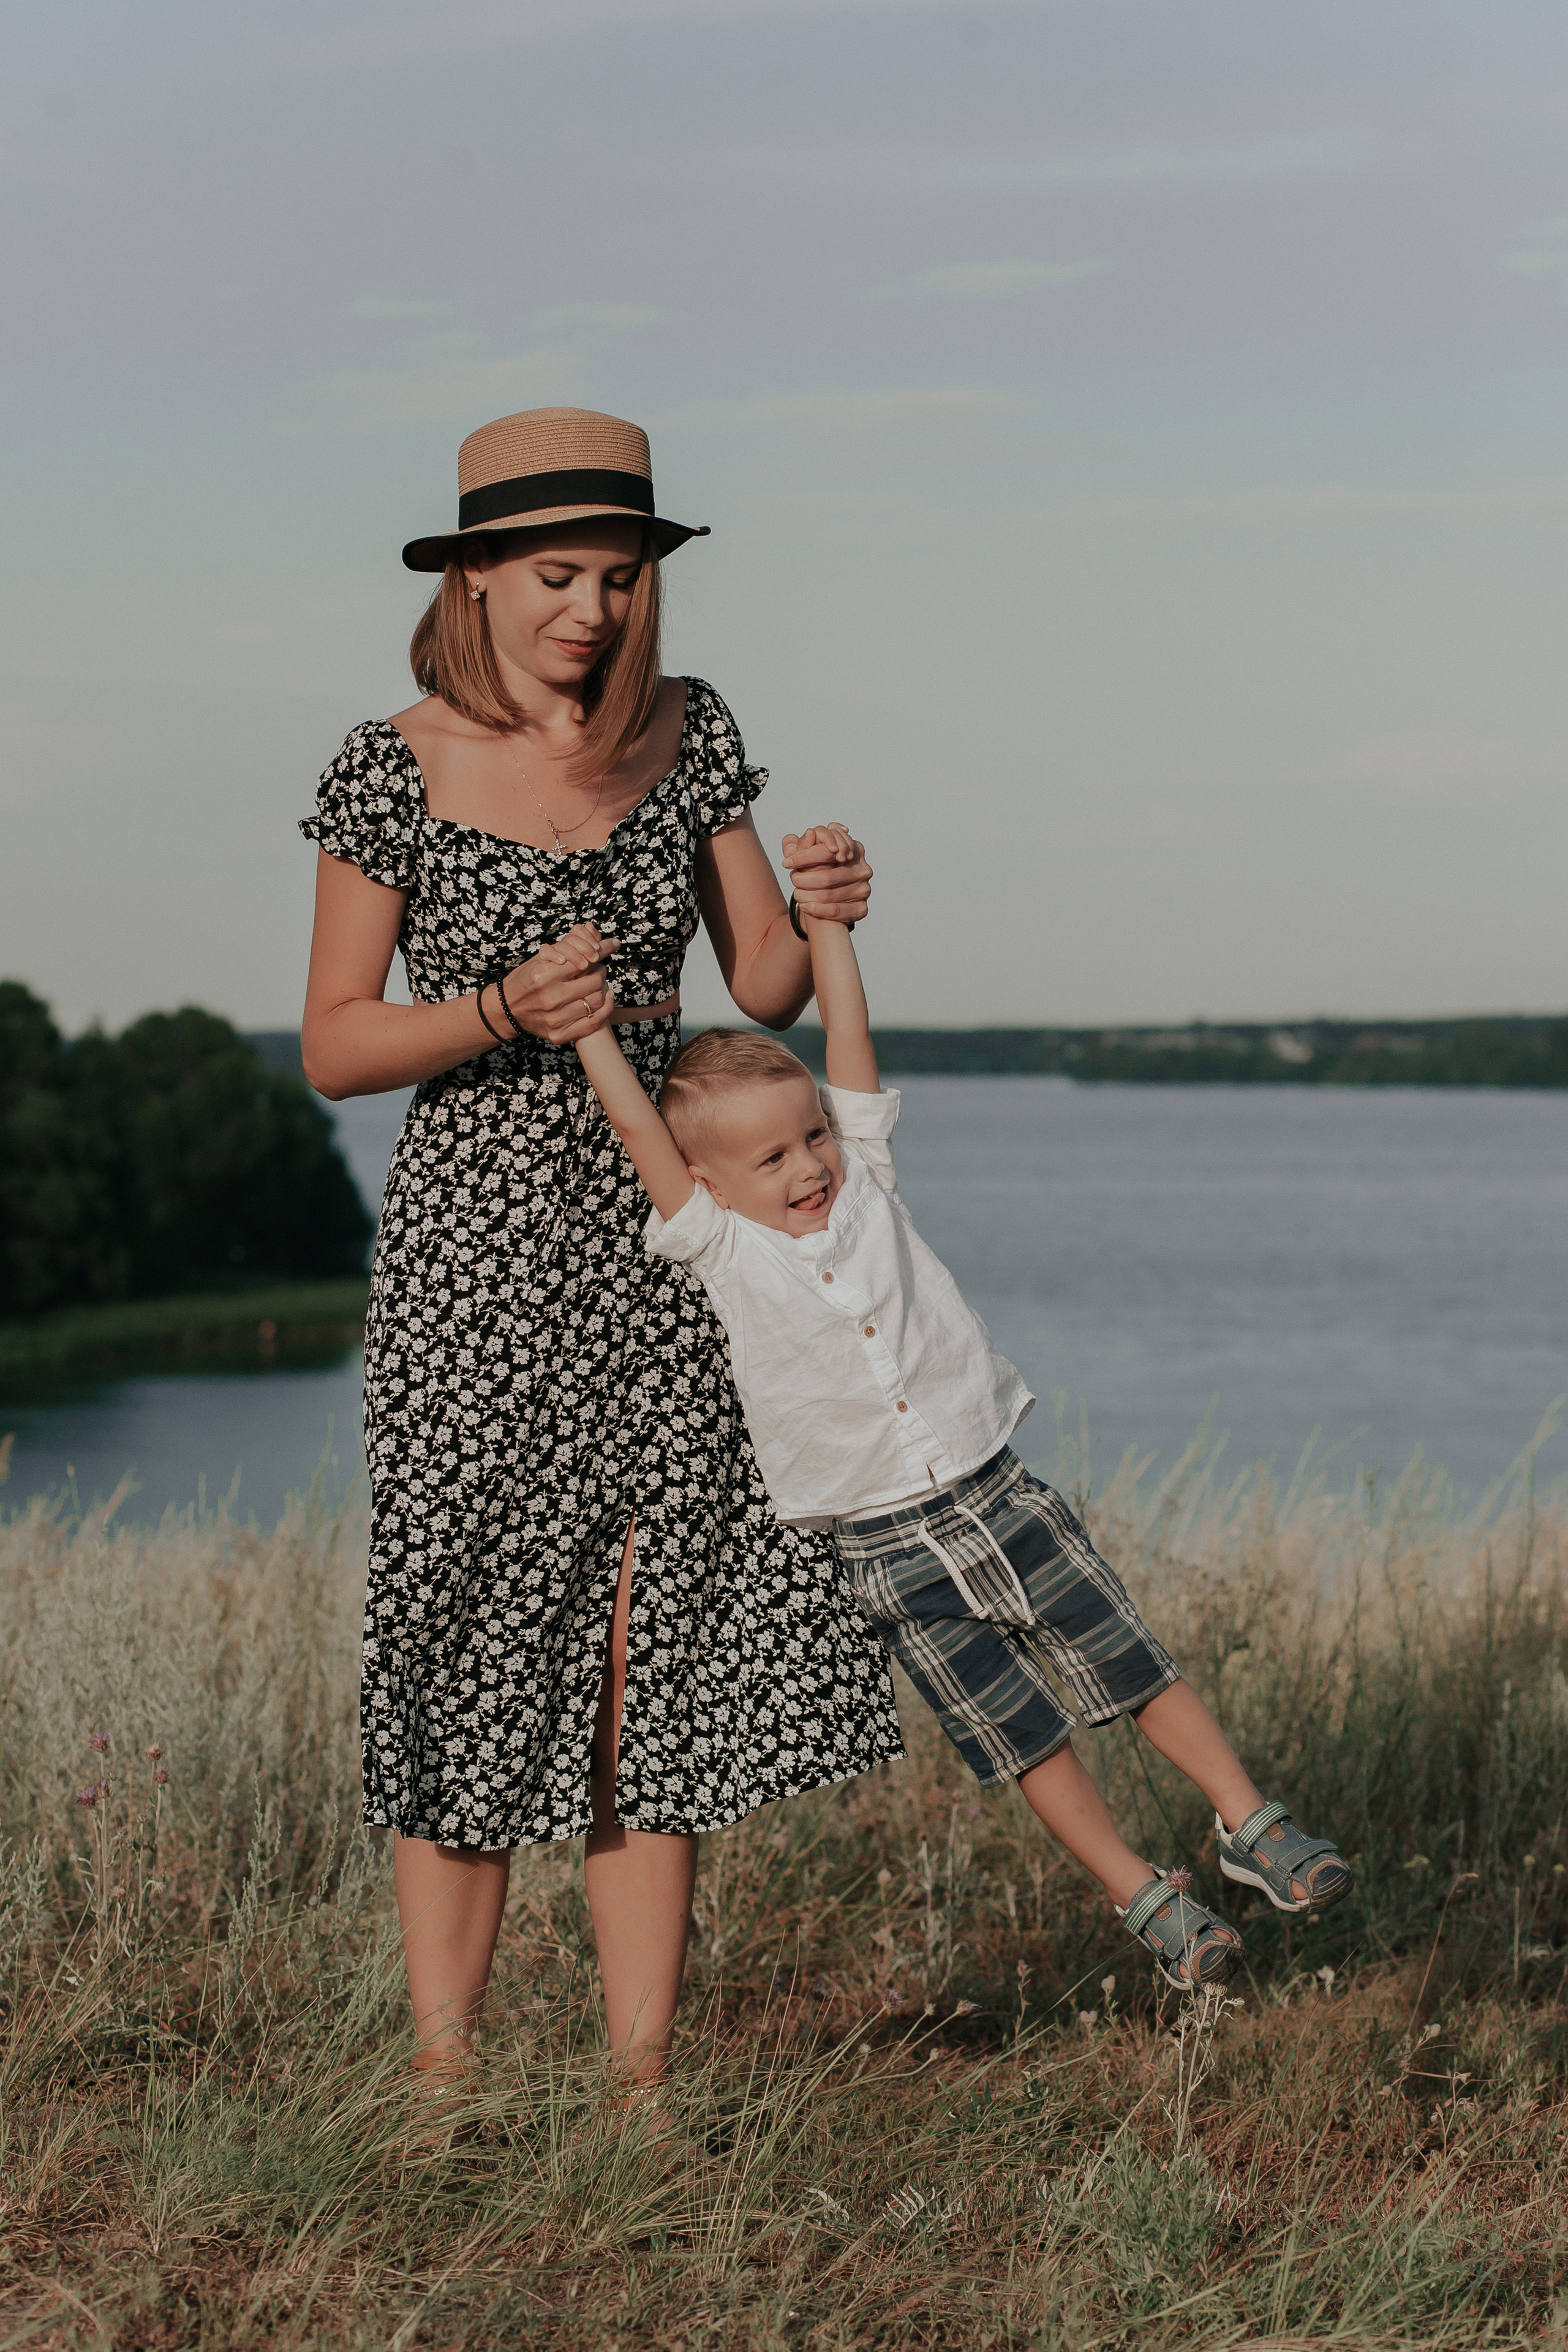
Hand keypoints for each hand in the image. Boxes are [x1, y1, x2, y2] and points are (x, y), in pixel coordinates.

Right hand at [502, 922, 620, 1044]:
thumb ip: (568, 946)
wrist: (507, 1009)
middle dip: (601, 970)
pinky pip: (594, 1022)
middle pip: (595, 981)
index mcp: (544, 976)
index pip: (585, 960)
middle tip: (598, 967)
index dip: (602, 951)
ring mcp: (555, 1019)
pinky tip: (605, 997)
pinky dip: (605, 1008)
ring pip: (597, 1001)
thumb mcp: (541, 958)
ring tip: (598, 982)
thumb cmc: (527, 979)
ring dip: (604, 988)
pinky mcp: (559, 1035)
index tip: (608, 947)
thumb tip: (596, 930)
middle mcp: (550, 998)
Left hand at [781, 823, 870, 926]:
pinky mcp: (861, 908)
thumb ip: (803, 844)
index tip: (787, 862)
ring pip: (828, 895)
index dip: (805, 856)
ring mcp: (864, 890)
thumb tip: (808, 834)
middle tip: (793, 879)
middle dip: (804, 879)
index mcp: (853, 849)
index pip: (828, 850)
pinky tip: (805, 906)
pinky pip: (835, 910)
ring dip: (807, 896)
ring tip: (796, 893)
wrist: (831, 896)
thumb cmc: (820, 870)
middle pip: (827, 876)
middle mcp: (863, 869)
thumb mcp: (809, 854)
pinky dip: (817, 909)